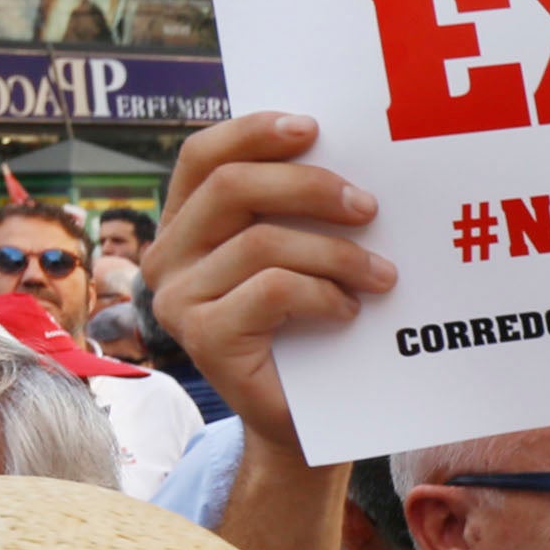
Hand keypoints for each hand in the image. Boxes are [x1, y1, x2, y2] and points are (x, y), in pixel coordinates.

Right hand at [143, 112, 389, 455]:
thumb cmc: (311, 327)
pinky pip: (271, 291)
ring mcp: (177, 298)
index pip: (203, 156)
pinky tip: (350, 311)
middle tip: (370, 207)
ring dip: (337, 253)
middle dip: (309, 187)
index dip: (254, 132)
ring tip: (383, 275)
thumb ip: (300, 211)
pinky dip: (323, 294)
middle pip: (232, 187)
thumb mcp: (303, 255)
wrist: (304, 420)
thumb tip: (352, 157)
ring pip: (261, 242)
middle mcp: (167, 255)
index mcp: (186, 223)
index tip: (315, 128)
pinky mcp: (203, 338)